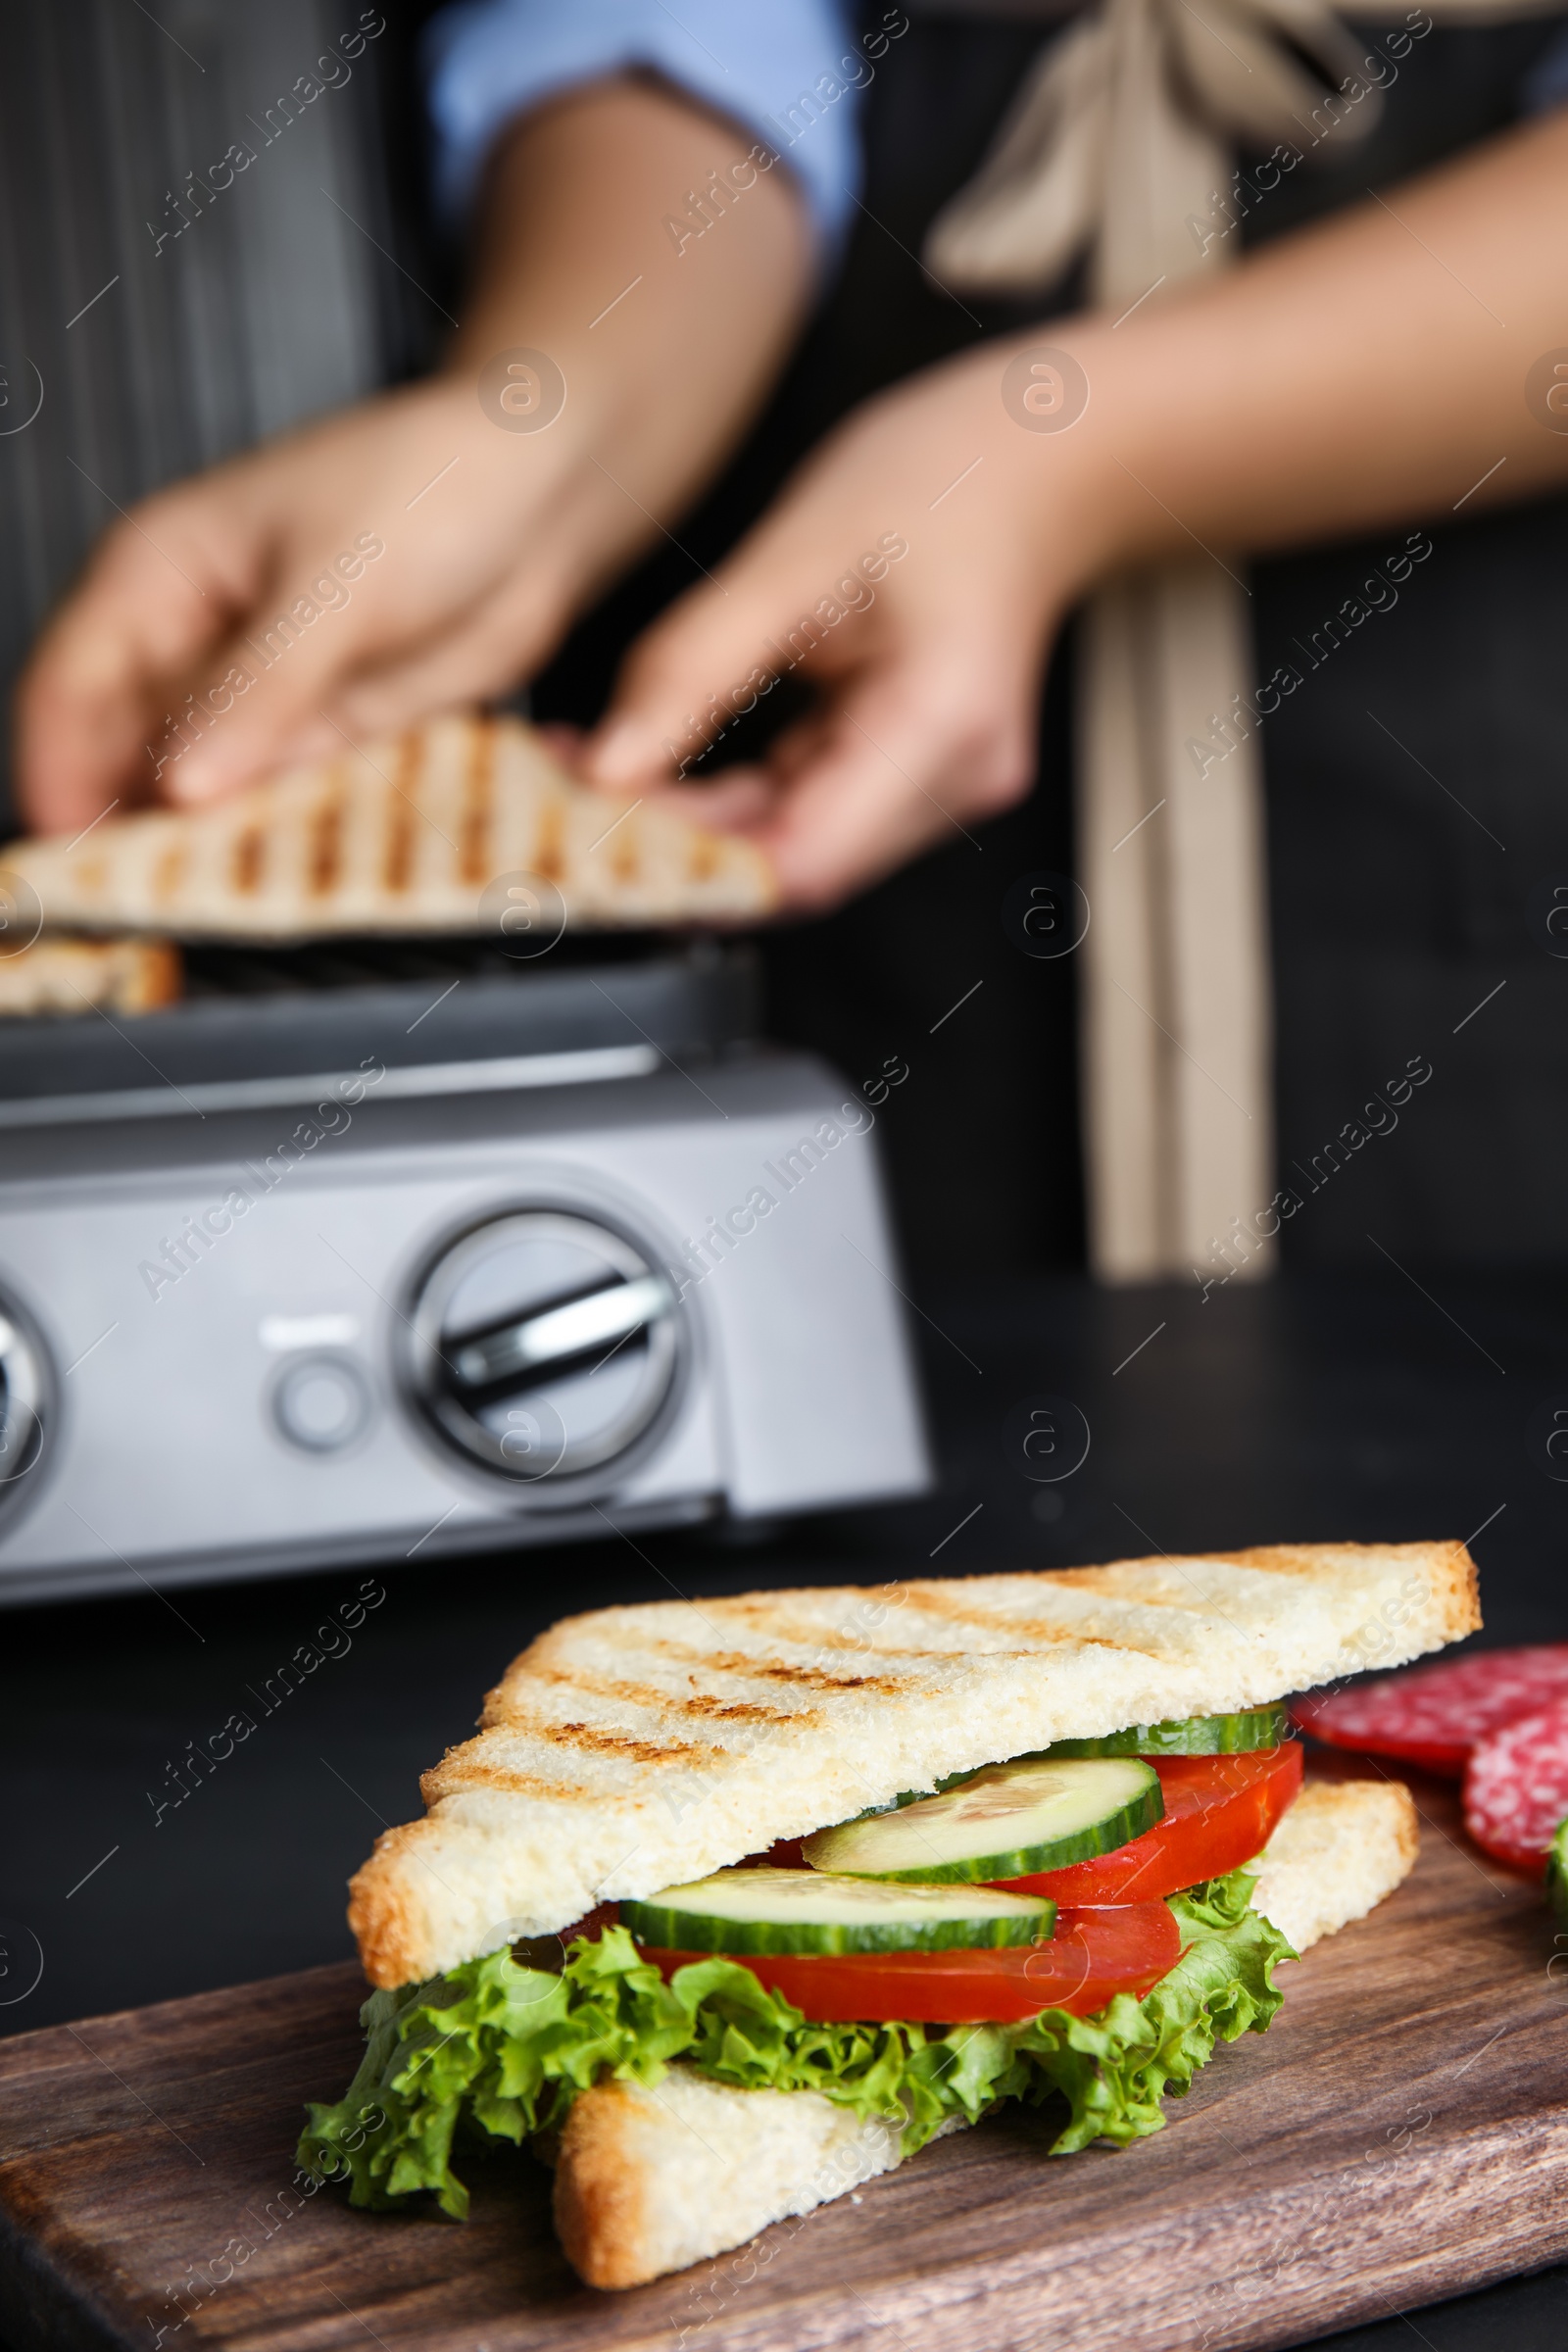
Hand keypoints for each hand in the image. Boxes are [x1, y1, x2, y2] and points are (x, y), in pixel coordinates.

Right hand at [15, 79, 808, 835]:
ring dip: (199, 846)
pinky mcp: (330, 731)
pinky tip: (279, 882)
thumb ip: (259, 690)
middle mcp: (197, 639)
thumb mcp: (336, 586)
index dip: (57, 772)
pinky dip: (276, 839)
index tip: (70, 854)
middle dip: (122, 828)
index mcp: (160, 573)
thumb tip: (180, 783)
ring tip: (203, 909)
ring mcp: (262, 693)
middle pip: (122, 753)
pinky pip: (281, 801)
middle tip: (135, 904)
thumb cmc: (433, 484)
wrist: (547, 492)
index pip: (68, 686)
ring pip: (200, 790)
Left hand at [582, 339, 1104, 911]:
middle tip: (560, 797)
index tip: (593, 832)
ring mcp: (935, 787)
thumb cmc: (946, 477)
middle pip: (788, 864)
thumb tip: (607, 767)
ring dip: (687, 824)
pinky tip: (652, 762)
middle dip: (671, 844)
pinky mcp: (906, 775)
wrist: (1039, 459)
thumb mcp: (795, 555)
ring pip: (786, 846)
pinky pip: (800, 809)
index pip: (799, 860)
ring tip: (587, 772)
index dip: (689, 866)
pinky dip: (722, 797)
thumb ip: (693, 668)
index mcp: (940, 728)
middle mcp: (951, 782)